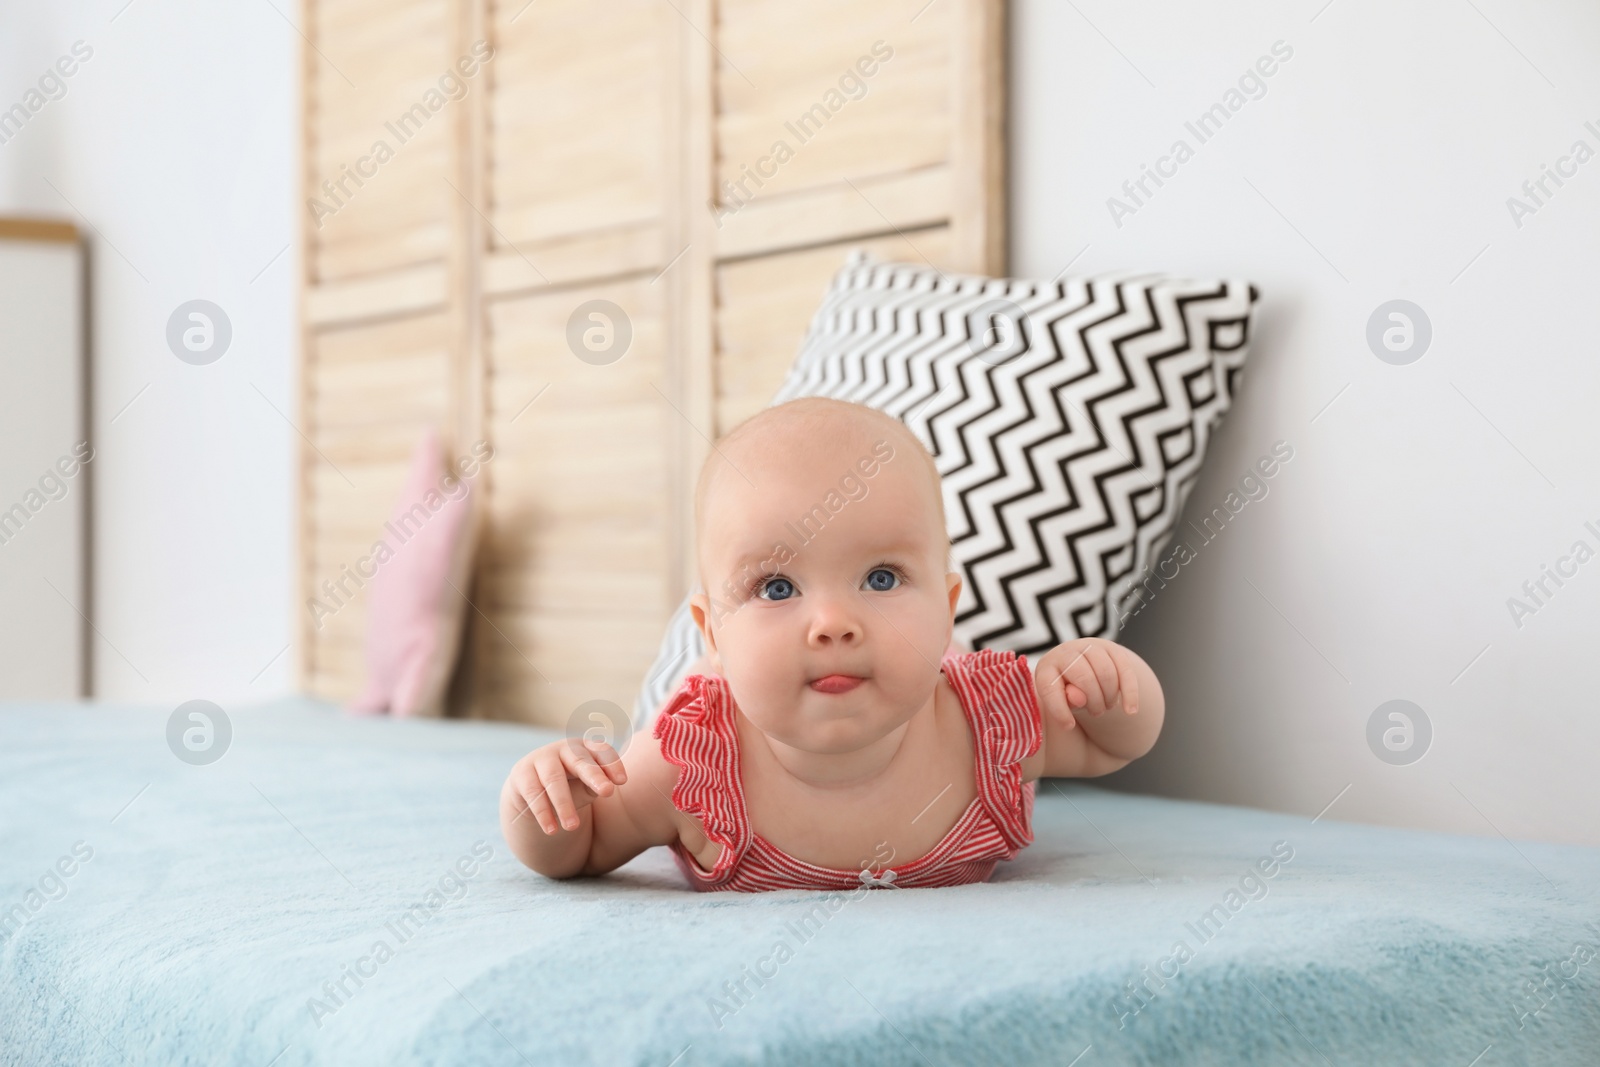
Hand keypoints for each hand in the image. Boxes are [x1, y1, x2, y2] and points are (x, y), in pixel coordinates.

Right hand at [504, 738, 626, 834]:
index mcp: (585, 748)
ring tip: (573, 827)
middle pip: (580, 761)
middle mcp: (563, 749)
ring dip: (564, 804)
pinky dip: (543, 813)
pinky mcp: (521, 773)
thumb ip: (598, 785)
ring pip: (554, 780)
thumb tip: (608, 787)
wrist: (532, 791)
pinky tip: (552, 830)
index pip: (602, 751)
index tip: (622, 782)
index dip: (612, 764)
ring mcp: (541, 758)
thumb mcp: (587, 786)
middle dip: (594, 776)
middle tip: (608, 792)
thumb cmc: (571, 786)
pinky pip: (533, 793)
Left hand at [1034, 638, 1139, 730]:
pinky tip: (1130, 711)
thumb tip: (1079, 698)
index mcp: (1047, 667)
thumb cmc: (1068, 693)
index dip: (1059, 709)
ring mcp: (1090, 647)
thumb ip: (1065, 703)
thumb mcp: (1061, 702)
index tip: (1069, 726)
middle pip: (1084, 678)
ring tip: (1105, 707)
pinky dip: (1130, 693)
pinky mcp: (1113, 649)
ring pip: (1106, 673)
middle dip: (1093, 702)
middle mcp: (1066, 652)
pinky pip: (1126, 671)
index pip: (1049, 687)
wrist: (1083, 670)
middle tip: (1095, 713)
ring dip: (1108, 698)